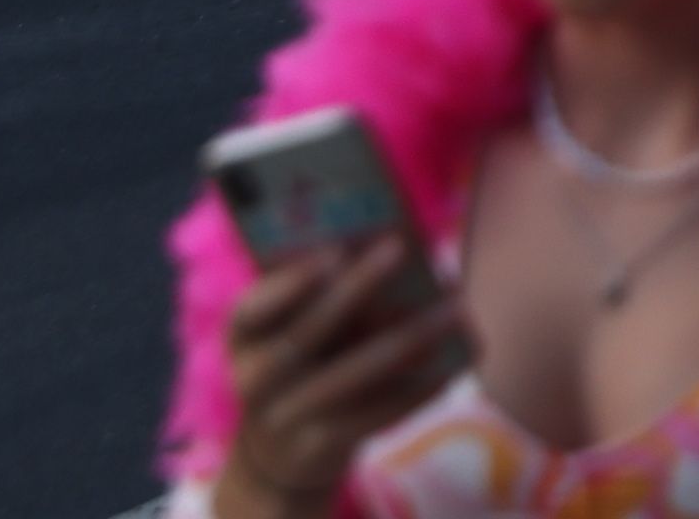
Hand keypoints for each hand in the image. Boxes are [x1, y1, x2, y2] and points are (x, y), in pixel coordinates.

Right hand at [209, 238, 462, 518]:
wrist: (279, 450)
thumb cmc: (303, 362)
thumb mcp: (294, 328)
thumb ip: (327, 294)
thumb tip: (397, 252)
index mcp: (243, 337)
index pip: (250, 310)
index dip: (288, 283)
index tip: (333, 251)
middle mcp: (253, 379)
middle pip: (305, 333)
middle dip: (354, 288)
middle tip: (399, 248)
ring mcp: (283, 418)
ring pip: (350, 375)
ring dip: (407, 338)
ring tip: (454, 309)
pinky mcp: (318, 446)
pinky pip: (372, 415)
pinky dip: (414, 391)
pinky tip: (449, 367)